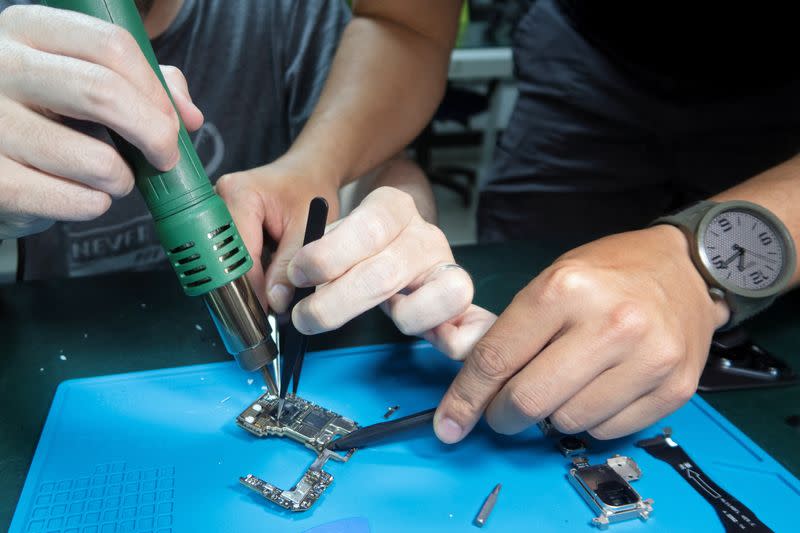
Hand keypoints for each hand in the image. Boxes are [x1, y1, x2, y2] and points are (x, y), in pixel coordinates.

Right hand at [0, 6, 201, 237]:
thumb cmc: (48, 118)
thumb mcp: (86, 81)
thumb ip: (145, 83)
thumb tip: (189, 116)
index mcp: (29, 30)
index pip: (112, 45)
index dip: (156, 90)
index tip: (172, 121)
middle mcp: (1, 67)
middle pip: (104, 92)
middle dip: (154, 133)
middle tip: (165, 157)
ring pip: (96, 160)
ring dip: (122, 179)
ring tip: (112, 178)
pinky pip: (76, 200)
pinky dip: (95, 205)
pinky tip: (84, 196)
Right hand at [215, 156, 340, 312]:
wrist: (307, 171)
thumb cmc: (310, 189)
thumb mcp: (308, 227)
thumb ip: (291, 265)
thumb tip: (274, 301)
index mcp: (240, 195)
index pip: (237, 253)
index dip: (250, 286)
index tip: (262, 311)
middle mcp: (220, 199)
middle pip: (223, 257)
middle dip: (243, 285)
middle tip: (265, 306)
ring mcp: (217, 210)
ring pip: (222, 259)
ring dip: (243, 277)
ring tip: (268, 287)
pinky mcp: (220, 222)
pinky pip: (226, 255)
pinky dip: (243, 269)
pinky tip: (261, 273)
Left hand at [283, 186, 492, 357]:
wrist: (398, 234)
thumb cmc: (360, 244)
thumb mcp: (333, 236)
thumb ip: (313, 259)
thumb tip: (284, 295)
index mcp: (392, 208)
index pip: (365, 228)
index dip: (327, 256)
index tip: (297, 276)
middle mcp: (425, 235)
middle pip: (388, 271)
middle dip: (338, 302)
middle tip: (307, 317)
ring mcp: (448, 267)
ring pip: (444, 293)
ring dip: (406, 317)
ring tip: (388, 316)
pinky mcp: (460, 301)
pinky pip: (475, 321)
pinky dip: (461, 336)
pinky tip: (439, 341)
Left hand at [434, 225, 729, 442]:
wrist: (684, 269)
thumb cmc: (609, 274)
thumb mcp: (552, 281)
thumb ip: (514, 333)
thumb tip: (474, 388)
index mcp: (566, 289)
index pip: (497, 358)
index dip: (466, 397)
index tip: (450, 420)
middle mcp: (611, 324)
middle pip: (529, 400)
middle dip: (503, 415)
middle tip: (502, 411)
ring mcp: (648, 359)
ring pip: (568, 423)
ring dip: (552, 415)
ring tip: (563, 385)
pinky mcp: (674, 388)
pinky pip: (608, 430)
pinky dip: (591, 420)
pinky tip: (597, 390)